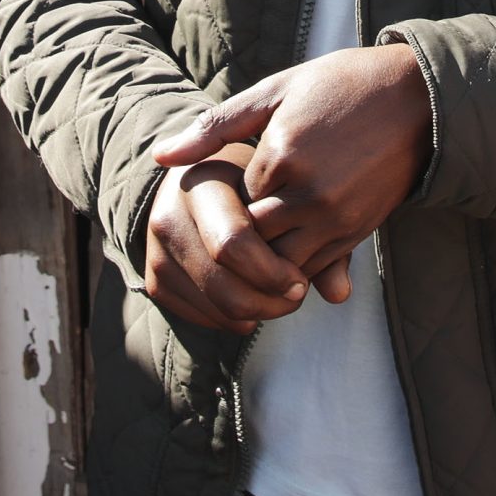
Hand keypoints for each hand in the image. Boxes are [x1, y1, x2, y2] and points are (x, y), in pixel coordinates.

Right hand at [140, 142, 310, 333]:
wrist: (198, 177)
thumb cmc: (253, 180)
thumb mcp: (280, 187)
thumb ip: (312, 234)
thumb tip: (340, 295)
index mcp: (200, 183)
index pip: (233, 245)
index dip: (273, 273)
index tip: (301, 280)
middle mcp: (168, 217)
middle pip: (225, 288)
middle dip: (270, 302)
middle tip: (296, 294)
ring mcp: (156, 251)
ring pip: (215, 308)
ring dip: (257, 314)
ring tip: (279, 295)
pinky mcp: (155, 279)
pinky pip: (203, 318)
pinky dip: (235, 318)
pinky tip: (252, 294)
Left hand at [152, 43, 432, 302]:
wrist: (418, 98)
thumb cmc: (341, 85)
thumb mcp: (276, 92)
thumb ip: (217, 127)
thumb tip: (160, 157)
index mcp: (281, 152)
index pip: (231, 201)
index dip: (223, 199)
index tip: (223, 189)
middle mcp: (308, 191)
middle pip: (251, 238)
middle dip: (239, 234)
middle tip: (232, 221)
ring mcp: (336, 215)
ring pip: (279, 262)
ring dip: (265, 256)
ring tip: (257, 238)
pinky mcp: (358, 231)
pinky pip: (314, 268)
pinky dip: (295, 264)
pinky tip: (288, 243)